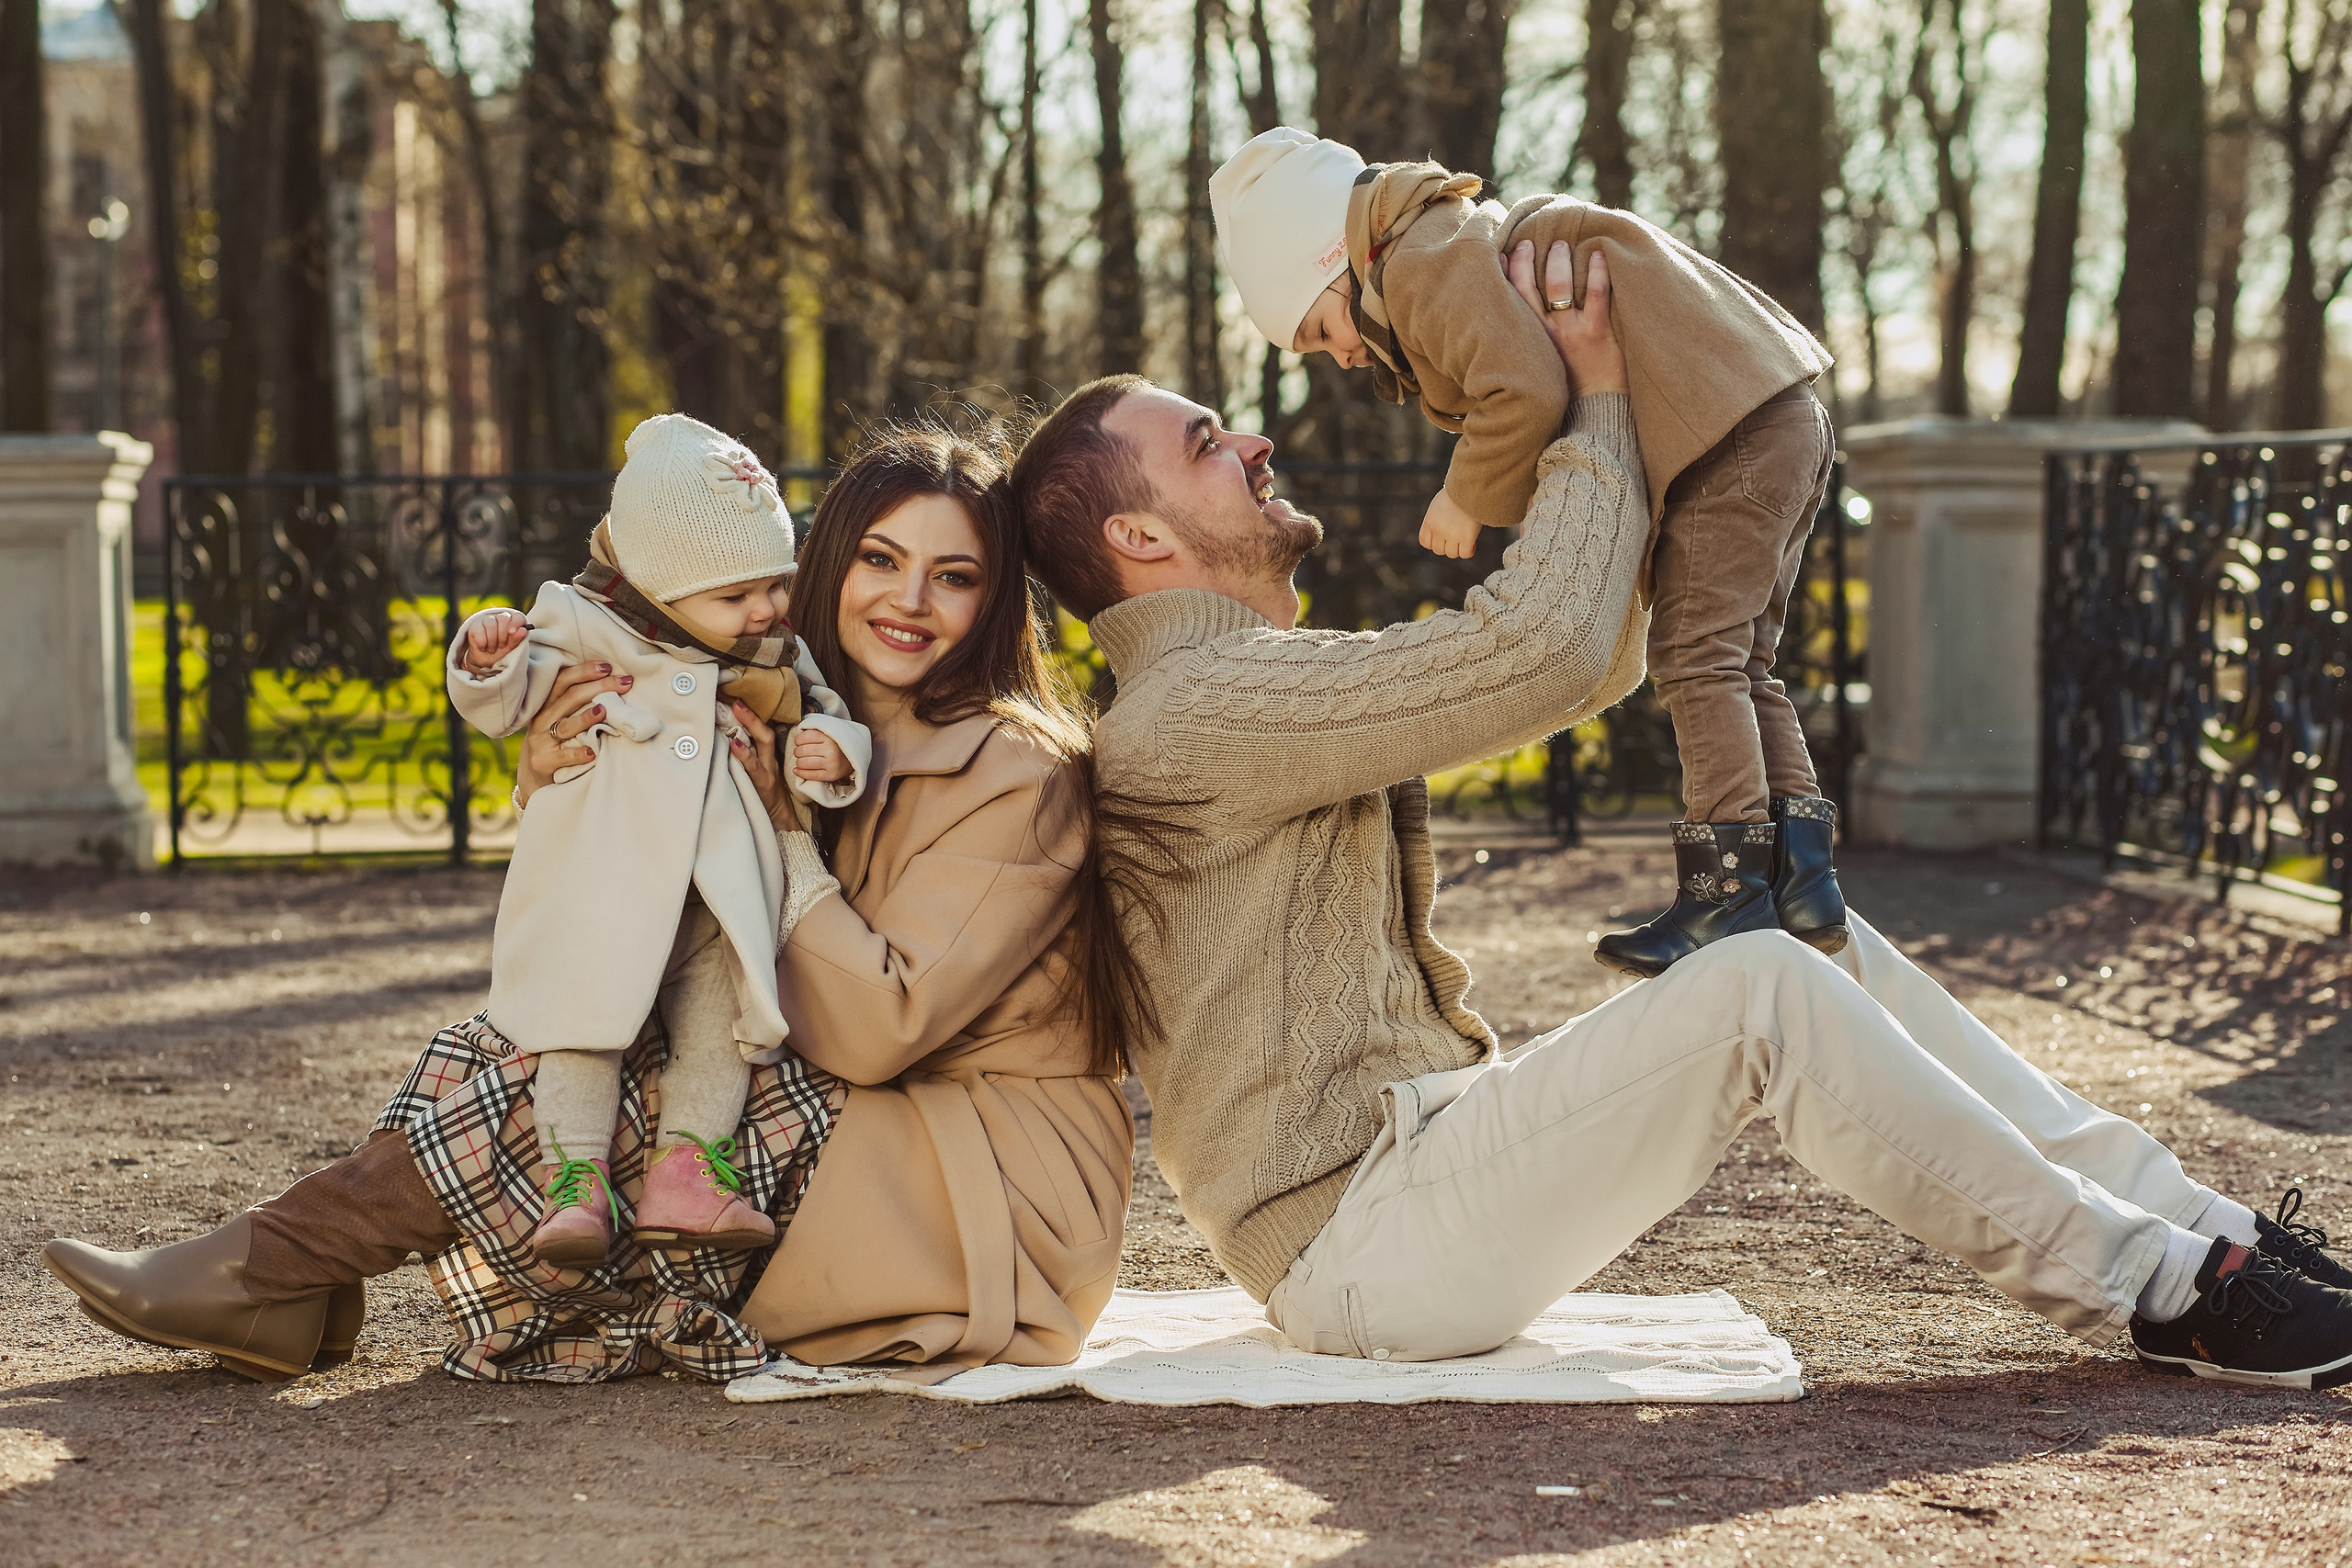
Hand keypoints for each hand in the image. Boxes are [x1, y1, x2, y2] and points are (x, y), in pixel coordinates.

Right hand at [463, 609, 529, 674]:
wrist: (486, 662)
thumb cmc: (502, 652)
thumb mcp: (511, 648)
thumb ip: (517, 639)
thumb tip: (524, 630)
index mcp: (513, 622)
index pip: (517, 617)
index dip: (516, 623)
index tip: (512, 632)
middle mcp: (500, 618)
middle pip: (503, 619)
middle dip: (503, 636)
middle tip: (501, 646)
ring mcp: (486, 620)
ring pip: (490, 624)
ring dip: (492, 641)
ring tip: (492, 648)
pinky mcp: (474, 625)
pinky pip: (479, 631)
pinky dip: (482, 642)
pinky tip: (483, 647)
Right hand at [514, 662, 631, 807]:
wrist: (533, 775)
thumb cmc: (557, 741)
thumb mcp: (561, 718)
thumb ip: (579, 703)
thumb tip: (615, 684)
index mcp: (548, 703)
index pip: (564, 680)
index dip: (584, 671)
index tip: (608, 666)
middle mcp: (543, 718)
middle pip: (570, 698)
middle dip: (598, 688)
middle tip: (623, 683)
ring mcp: (541, 740)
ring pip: (565, 726)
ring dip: (585, 718)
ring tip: (603, 711)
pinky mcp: (544, 761)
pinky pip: (562, 756)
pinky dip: (578, 754)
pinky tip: (592, 752)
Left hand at [726, 700, 794, 826]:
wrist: (779, 817)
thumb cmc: (763, 793)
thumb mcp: (757, 771)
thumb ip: (746, 755)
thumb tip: (721, 737)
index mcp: (767, 754)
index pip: (761, 729)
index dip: (750, 713)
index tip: (733, 696)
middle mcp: (768, 759)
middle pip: (765, 733)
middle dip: (751, 715)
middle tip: (736, 699)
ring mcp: (766, 770)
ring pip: (762, 744)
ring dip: (750, 726)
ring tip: (737, 712)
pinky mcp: (761, 784)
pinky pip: (753, 767)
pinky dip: (744, 755)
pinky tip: (734, 745)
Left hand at [792, 728, 851, 783]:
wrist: (852, 759)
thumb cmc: (836, 746)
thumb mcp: (829, 734)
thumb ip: (815, 732)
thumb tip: (797, 736)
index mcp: (829, 738)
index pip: (806, 737)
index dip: (798, 740)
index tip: (798, 742)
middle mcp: (831, 750)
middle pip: (803, 750)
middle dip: (797, 751)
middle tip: (799, 752)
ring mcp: (831, 764)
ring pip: (805, 763)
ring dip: (798, 762)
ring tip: (800, 761)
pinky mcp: (830, 775)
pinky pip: (810, 775)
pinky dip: (800, 773)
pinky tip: (797, 770)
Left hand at [1418, 490, 1483, 558]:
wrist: (1470, 487)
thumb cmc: (1457, 493)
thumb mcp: (1438, 504)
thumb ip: (1436, 519)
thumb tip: (1442, 534)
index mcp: (1429, 521)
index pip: (1425, 542)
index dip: (1434, 543)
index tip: (1444, 538)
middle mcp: (1439, 530)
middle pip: (1439, 550)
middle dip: (1448, 546)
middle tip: (1457, 537)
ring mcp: (1452, 535)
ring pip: (1452, 554)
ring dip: (1458, 548)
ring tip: (1465, 539)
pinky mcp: (1467, 538)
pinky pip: (1465, 554)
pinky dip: (1469, 551)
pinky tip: (1472, 544)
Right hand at [1509, 240, 1626, 396]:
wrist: (1593, 416)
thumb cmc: (1566, 394)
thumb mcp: (1537, 369)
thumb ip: (1528, 347)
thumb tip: (1518, 330)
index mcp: (1527, 341)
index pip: (1509, 301)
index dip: (1504, 274)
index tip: (1503, 254)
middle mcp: (1544, 333)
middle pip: (1529, 287)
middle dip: (1527, 259)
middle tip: (1530, 242)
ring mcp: (1570, 332)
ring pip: (1560, 286)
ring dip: (1559, 260)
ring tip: (1561, 243)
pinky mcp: (1597, 333)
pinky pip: (1596, 295)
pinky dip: (1598, 271)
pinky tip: (1599, 254)